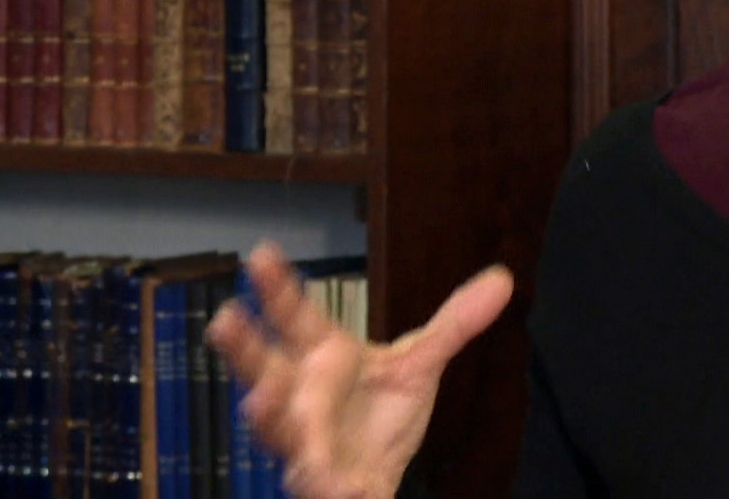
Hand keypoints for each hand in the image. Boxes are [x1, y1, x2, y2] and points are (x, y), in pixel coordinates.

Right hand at [207, 242, 514, 498]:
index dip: (278, 288)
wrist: (378, 477)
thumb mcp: (421, 365)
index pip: (296, 317)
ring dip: (268, 416)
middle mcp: (302, 397)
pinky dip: (320, 481)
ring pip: (277, 428)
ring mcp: (305, 441)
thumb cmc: (381, 415)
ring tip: (258, 403)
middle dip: (245, 347)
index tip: (263, 253)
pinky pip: (317, 483)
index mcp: (323, 359)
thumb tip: (502, 279)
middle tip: (225, 320)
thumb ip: (454, 324)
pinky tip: (328, 478)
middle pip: (264, 367)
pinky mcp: (322, 482)